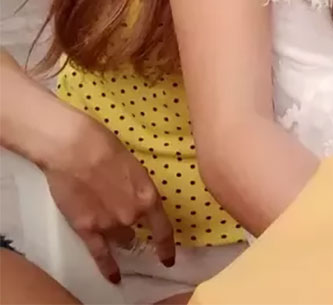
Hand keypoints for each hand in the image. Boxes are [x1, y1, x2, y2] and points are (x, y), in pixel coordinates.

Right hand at [43, 108, 174, 283]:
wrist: (73, 149)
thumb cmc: (103, 145)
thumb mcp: (132, 164)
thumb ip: (136, 186)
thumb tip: (134, 195)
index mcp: (147, 195)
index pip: (162, 228)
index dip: (166, 245)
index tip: (168, 257)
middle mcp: (132, 215)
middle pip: (137, 230)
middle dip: (134, 227)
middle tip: (130, 223)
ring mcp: (109, 225)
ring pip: (121, 241)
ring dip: (121, 239)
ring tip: (120, 239)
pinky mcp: (87, 230)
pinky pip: (100, 255)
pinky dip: (108, 268)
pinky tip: (114, 277)